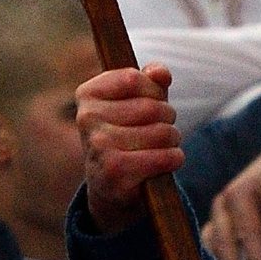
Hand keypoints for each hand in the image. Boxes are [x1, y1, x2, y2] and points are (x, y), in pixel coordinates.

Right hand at [72, 65, 183, 226]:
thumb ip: (151, 82)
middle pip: (152, 107)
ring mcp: (99, 146)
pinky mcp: (115, 172)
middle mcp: (86, 118)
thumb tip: (161, 73)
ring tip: (162, 146)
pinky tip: (165, 162)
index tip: (151, 102)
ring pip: (162, 132)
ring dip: (173, 140)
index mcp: (87, 94)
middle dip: (168, 118)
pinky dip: (174, 159)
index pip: (134, 78)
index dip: (153, 91)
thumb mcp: (136, 103)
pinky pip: (164, 157)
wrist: (110, 186)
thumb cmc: (126, 135)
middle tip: (161, 130)